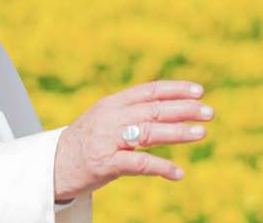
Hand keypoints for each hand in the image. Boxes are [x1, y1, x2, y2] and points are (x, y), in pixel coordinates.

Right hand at [52, 80, 213, 200]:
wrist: (52, 165)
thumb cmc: (84, 142)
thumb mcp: (105, 118)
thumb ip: (131, 111)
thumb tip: (167, 107)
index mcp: (113, 103)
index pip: (149, 90)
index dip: (175, 89)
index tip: (199, 91)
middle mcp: (111, 117)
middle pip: (153, 109)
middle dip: (184, 109)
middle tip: (209, 112)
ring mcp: (107, 140)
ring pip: (148, 132)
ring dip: (178, 132)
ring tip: (201, 133)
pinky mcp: (105, 163)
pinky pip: (138, 164)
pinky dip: (161, 167)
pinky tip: (178, 173)